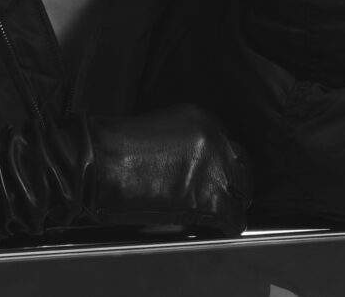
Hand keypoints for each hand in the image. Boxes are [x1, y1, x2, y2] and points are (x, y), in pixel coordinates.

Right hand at [88, 104, 251, 235]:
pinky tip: (220, 227)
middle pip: (242, 166)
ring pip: (242, 192)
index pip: (229, 141)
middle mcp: (215, 140)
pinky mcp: (211, 200)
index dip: (223, 160)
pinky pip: (234, 219)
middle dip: (234, 180)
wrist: (101, 163)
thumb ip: (186, 142)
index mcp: (201, 119)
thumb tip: (195, 164)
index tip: (217, 172)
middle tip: (222, 193)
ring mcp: (216, 170)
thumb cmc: (118, 146)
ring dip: (231, 202)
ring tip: (220, 211)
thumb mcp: (161, 128)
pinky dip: (228, 225)